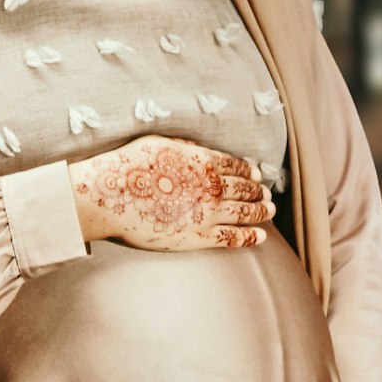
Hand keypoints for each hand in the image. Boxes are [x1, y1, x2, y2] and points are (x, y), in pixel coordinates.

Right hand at [67, 134, 274, 251]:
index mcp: (202, 161)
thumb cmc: (128, 165)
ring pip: (243, 212)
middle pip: (244, 189)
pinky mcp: (196, 237)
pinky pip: (230, 238)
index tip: (256, 175)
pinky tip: (261, 236)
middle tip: (267, 194)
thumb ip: (184, 147)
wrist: (111, 195)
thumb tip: (196, 149)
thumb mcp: (159, 143)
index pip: (235, 167)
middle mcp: (210, 187)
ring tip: (269, 211)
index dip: (249, 172)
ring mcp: (206, 213)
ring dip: (260, 211)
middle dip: (258, 191)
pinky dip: (249, 236)